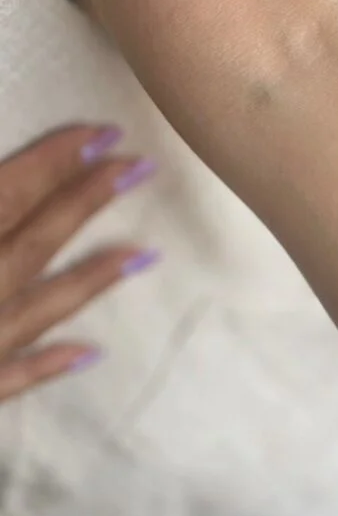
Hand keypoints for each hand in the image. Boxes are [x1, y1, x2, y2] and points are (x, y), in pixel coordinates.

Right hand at [0, 125, 158, 400]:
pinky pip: (11, 381)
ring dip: (92, 278)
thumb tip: (2, 182)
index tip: (103, 133)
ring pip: (39, 308)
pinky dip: (48, 366)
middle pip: (33, 242)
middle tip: (140, 167)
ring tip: (146, 252)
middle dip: (85, 201)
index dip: (52, 163)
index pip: (5, 196)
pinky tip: (91, 352)